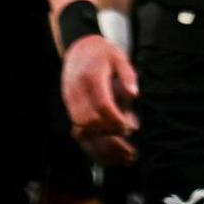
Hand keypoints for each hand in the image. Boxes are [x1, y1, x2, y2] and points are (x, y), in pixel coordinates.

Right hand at [61, 34, 138, 159]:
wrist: (78, 49)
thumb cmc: (102, 53)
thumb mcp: (119, 57)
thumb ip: (128, 75)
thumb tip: (134, 95)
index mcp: (92, 77)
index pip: (102, 105)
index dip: (115, 120)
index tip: (129, 129)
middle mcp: (77, 91)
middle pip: (90, 121)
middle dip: (109, 135)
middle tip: (128, 144)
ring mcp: (71, 101)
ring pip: (80, 130)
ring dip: (100, 143)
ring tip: (121, 154)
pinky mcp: (69, 109)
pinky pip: (77, 131)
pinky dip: (91, 143)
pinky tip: (108, 150)